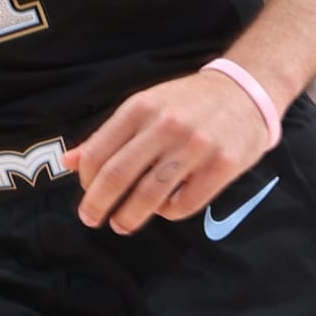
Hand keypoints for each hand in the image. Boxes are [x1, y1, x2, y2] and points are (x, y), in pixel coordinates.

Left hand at [67, 66, 270, 233]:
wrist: (246, 91)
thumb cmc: (188, 102)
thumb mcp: (145, 105)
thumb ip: (108, 135)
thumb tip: (69, 163)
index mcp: (141, 107)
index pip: (99, 153)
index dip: (86, 181)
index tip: (87, 193)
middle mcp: (166, 125)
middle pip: (118, 176)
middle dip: (98, 205)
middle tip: (92, 219)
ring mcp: (196, 147)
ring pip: (149, 196)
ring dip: (128, 217)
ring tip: (121, 224)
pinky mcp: (222, 166)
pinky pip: (183, 205)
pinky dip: (168, 212)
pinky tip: (165, 207)